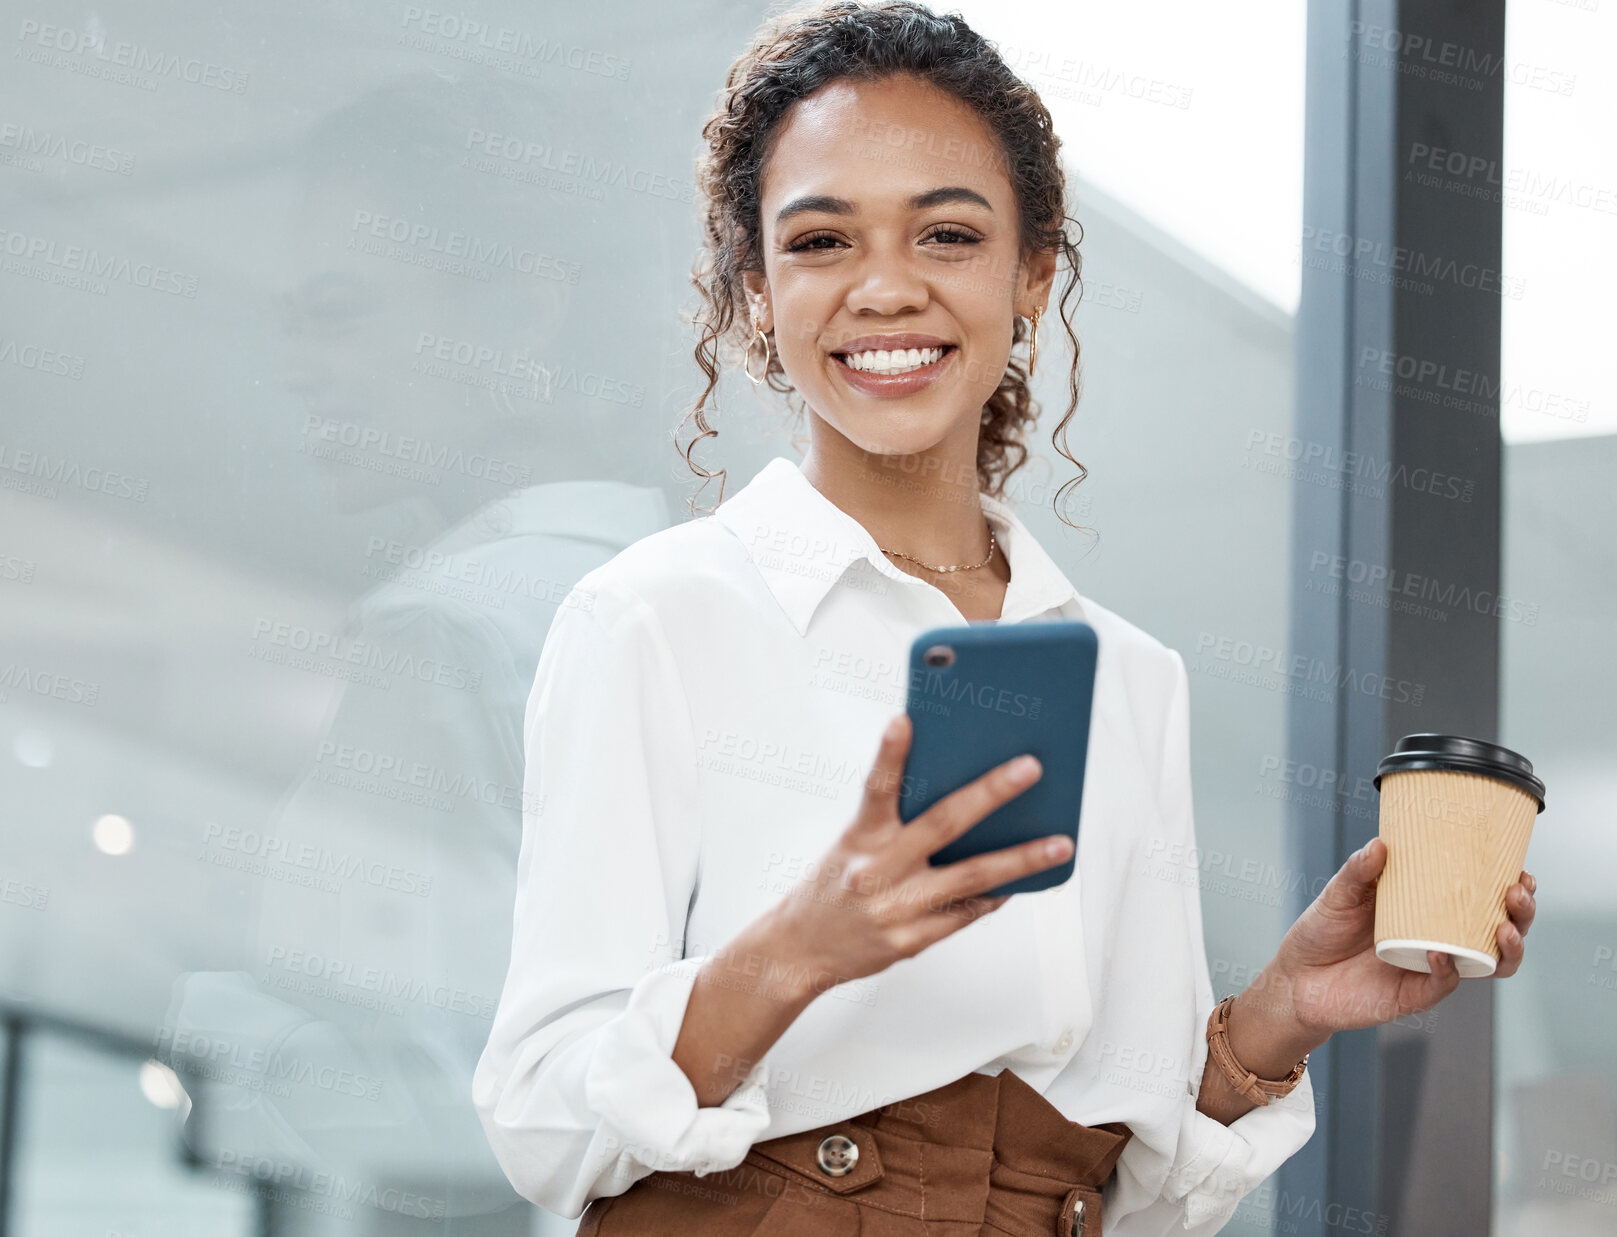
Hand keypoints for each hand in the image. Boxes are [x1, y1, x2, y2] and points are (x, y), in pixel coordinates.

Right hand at [766, 712, 1072, 991]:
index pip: (876, 789)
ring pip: (972, 878)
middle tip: (1030, 767)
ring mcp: (897, 910)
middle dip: (991, 793)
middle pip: (943, 825)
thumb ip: (895, 820)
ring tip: (1060, 843)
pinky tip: (1021, 880)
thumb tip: (959, 789)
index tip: (904, 719)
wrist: (800, 949)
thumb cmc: (833, 884)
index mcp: (859, 839)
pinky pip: (966, 913)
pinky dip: (995, 894)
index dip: (890, 755)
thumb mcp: (852, 844)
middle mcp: (877, 872)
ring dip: (1021, 860)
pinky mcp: (911, 941)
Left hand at [1251, 837, 1537, 1042]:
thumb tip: (1380, 844)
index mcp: (1428, 910)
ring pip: (1485, 964)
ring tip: (1503, 928)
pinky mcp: (1414, 995)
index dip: (1509, 888)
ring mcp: (1430, 968)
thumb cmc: (1322, 931)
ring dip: (1506, 949)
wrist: (1296, 978)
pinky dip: (1448, 969)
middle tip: (1516, 895)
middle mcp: (1438, 939)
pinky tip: (1440, 953)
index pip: (1481, 898)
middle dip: (1520, 915)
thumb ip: (1358, 871)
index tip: (1520, 871)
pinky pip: (1443, 985)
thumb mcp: (1338, 894)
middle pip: (1498, 931)